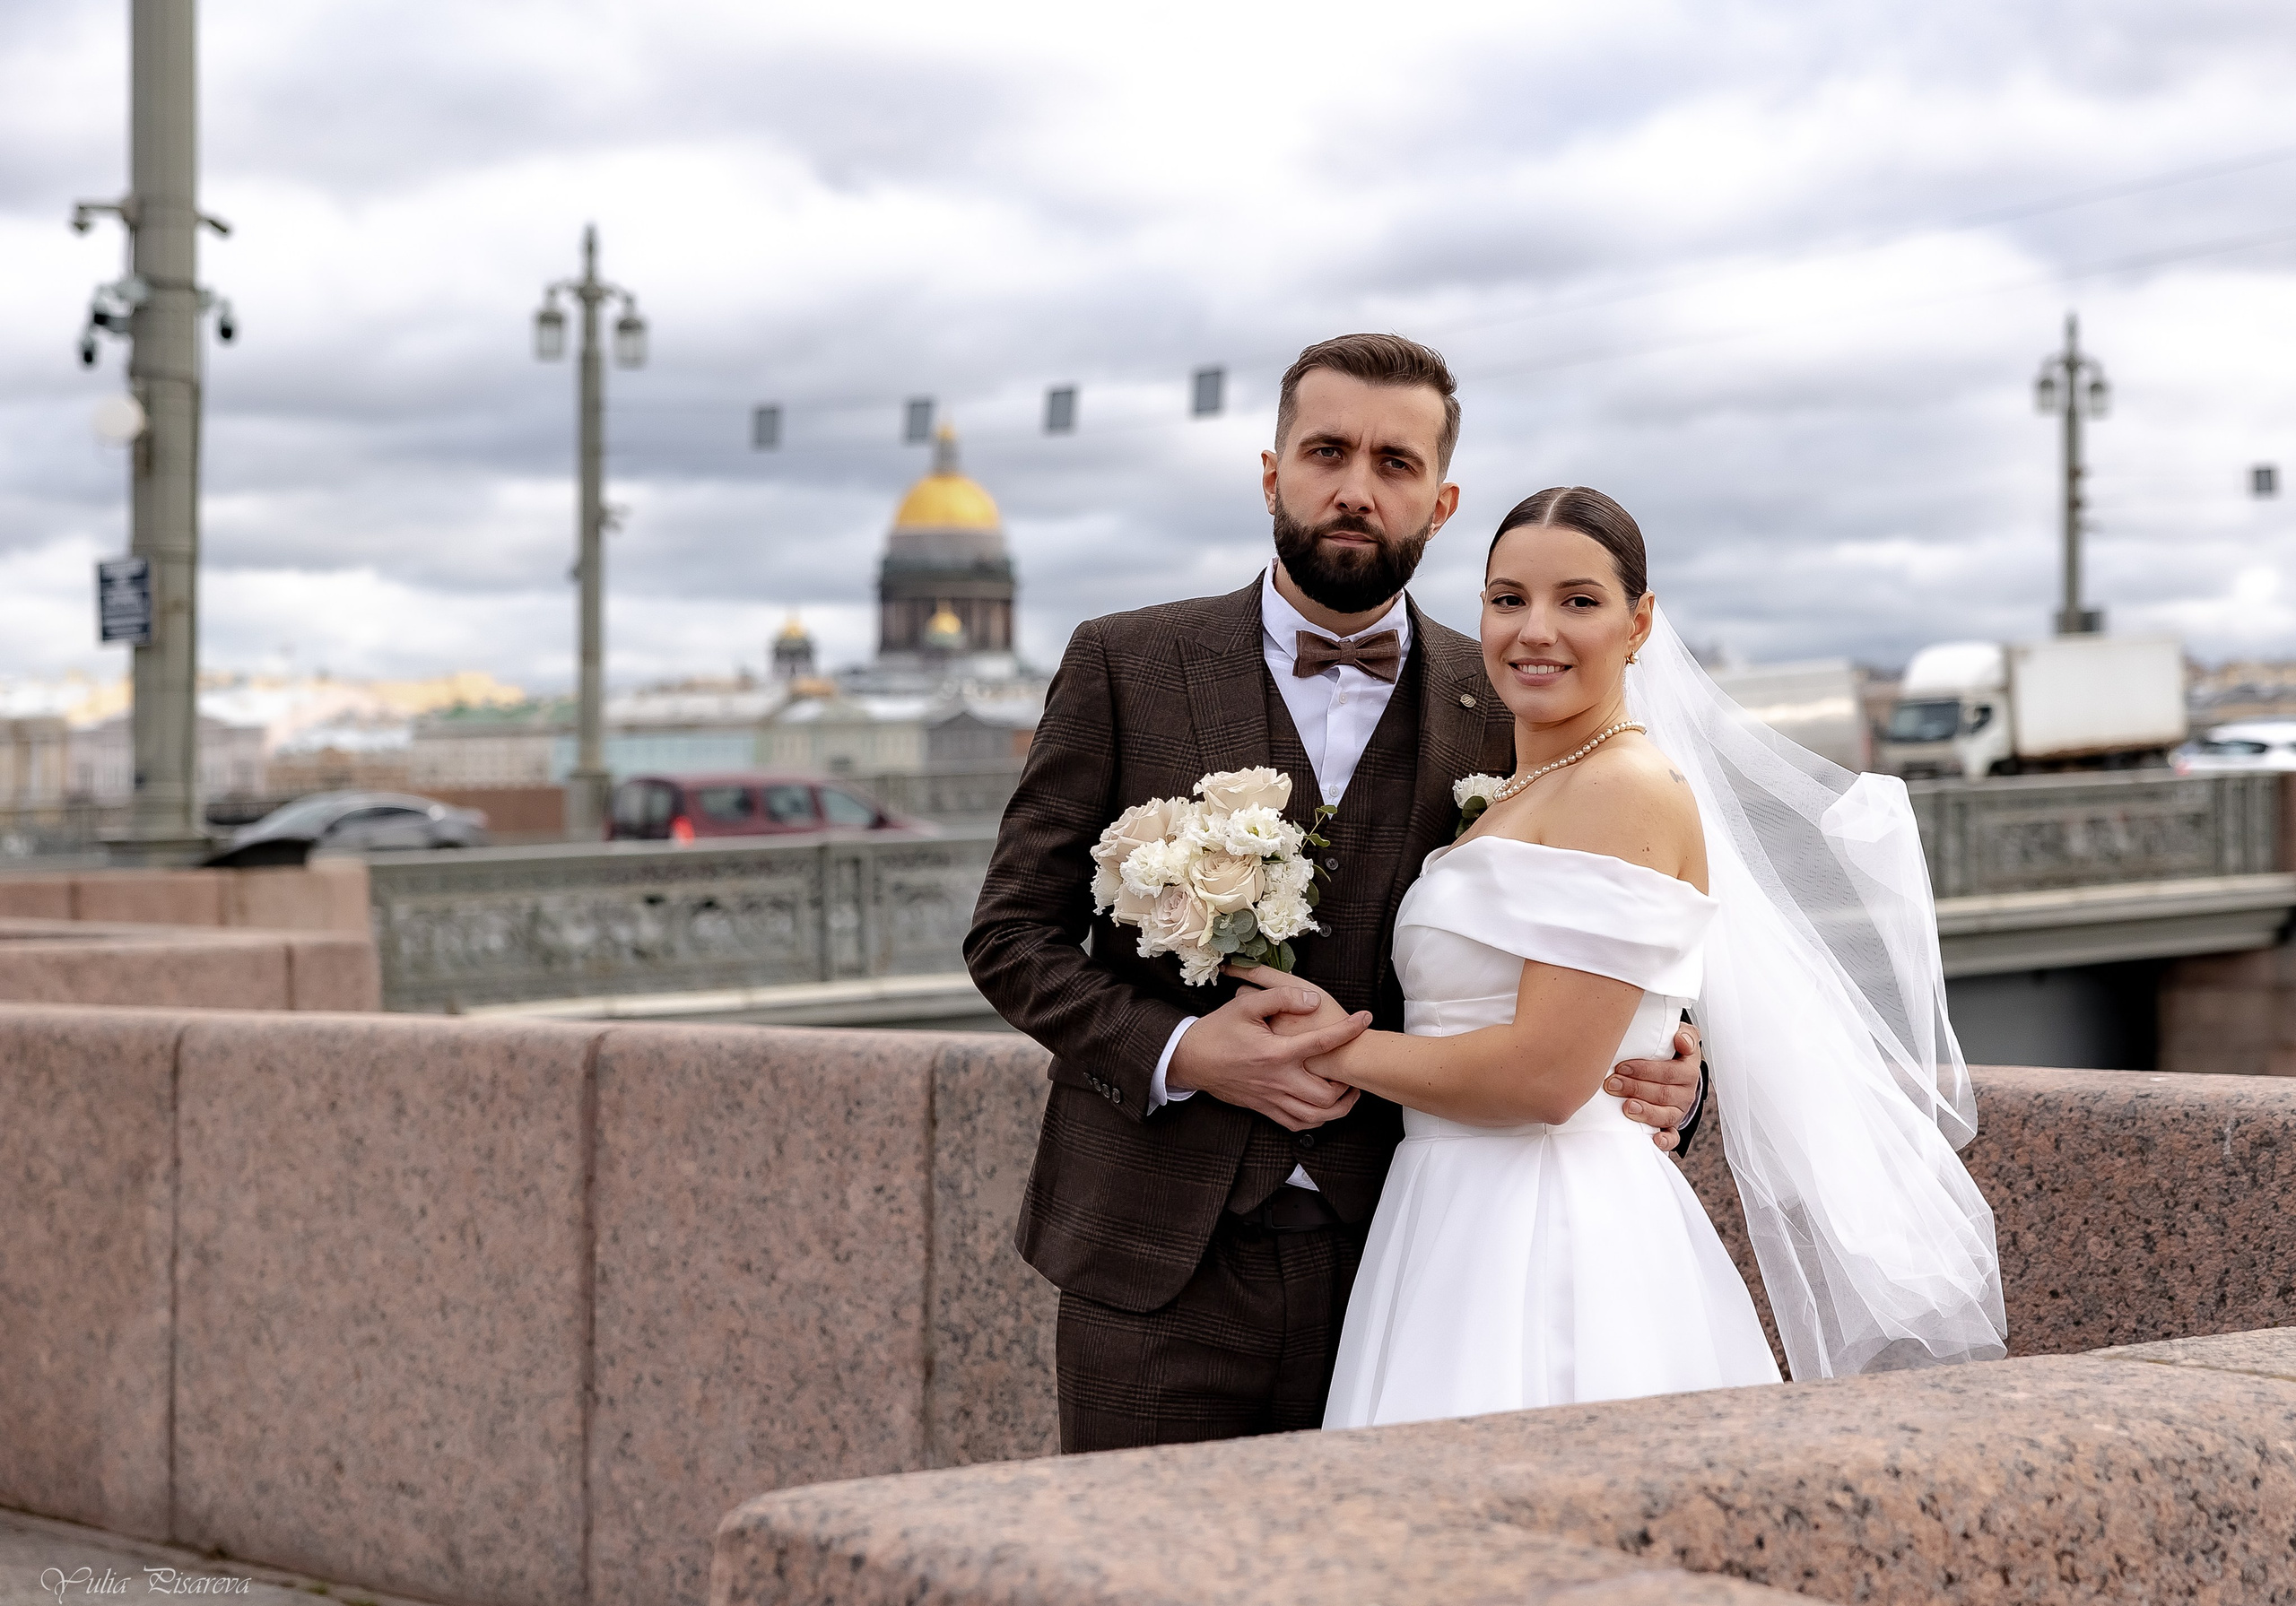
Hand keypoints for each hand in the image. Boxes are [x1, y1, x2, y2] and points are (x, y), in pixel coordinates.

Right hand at [1169, 980, 1370, 1131]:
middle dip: (1349, 1085)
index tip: (1365, 1019)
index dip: (1349, 1029)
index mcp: (1277, 1052)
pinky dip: (1315, 1119)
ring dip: (1338, 1107)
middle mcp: (1278, 1080)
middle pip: (1327, 1094)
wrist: (1190, 1059)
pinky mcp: (1264, 1108)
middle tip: (1355, 1069)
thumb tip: (1314, 1000)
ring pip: (1315, 1116)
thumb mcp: (1246, 1004)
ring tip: (1347, 1092)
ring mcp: (1271, 1098)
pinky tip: (1321, 1106)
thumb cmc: (1218, 1031)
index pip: (1324, 1043)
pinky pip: (1296, 1124)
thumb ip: (1282, 998)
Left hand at [1607, 1021, 1701, 1152]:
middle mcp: (1686, 1089)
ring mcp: (1679, 1108)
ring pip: (1665, 1114)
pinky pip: (1673, 1136)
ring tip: (1625, 1107)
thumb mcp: (1677, 1035)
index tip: (1623, 1066)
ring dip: (1644, 1111)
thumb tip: (1680, 1039)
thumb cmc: (1668, 1050)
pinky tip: (1655, 1139)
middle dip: (1634, 1088)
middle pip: (1662, 1092)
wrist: (1674, 1069)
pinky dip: (1665, 1140)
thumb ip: (1681, 1033)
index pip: (1671, 1070)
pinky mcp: (1672, 1124)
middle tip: (1610, 1083)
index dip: (1645, 1070)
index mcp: (1688, 1066)